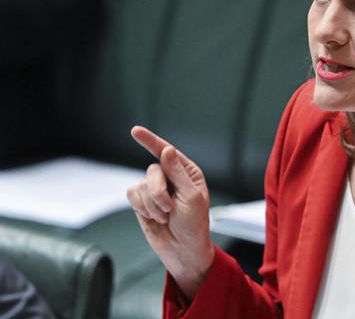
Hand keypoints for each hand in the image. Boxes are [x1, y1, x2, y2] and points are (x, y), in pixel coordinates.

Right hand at [127, 126, 214, 299]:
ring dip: (152, 205)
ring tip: (165, 217)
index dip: (150, 141)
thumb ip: (178, 173)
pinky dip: (142, 208)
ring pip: (141, 185)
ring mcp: (155, 189)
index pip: (167, 152)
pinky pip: (132, 195)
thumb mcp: (191, 198)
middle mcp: (171, 177)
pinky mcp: (142, 201)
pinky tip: (154, 218)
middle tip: (170, 209)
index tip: (135, 131)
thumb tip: (166, 150)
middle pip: (152, 171)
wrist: (182, 250)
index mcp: (187, 172)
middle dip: (159, 192)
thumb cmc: (194, 225)